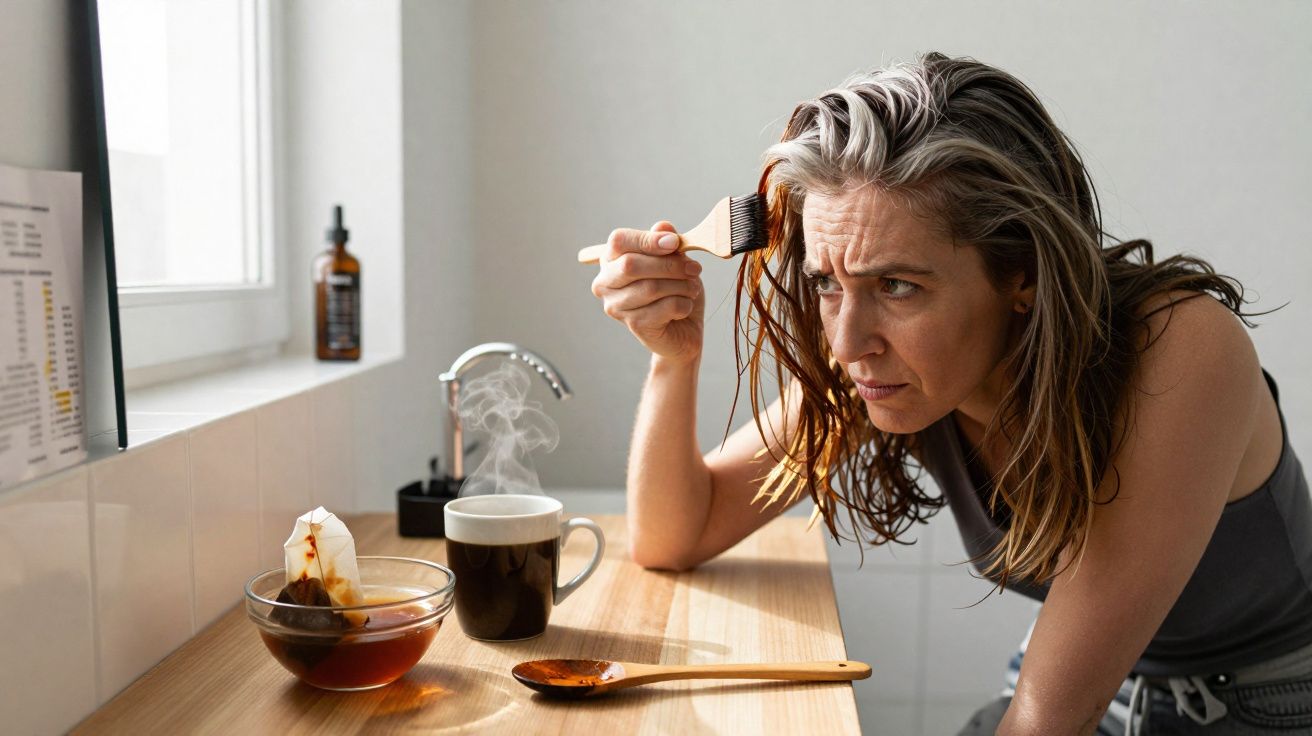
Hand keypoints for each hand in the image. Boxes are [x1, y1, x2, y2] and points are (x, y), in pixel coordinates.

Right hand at [590, 221, 704, 363]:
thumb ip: (666, 242)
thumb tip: (663, 227)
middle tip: (694, 268)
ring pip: (651, 287)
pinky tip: (685, 307)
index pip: (619, 241)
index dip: (648, 239)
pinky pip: (665, 307)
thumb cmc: (674, 290)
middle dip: (670, 264)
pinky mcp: (635, 326)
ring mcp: (616, 307)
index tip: (675, 243)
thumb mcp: (673, 259)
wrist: (682, 330)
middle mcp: (605, 283)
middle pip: (631, 264)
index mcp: (610, 260)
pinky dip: (684, 304)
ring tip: (693, 288)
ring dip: (682, 285)